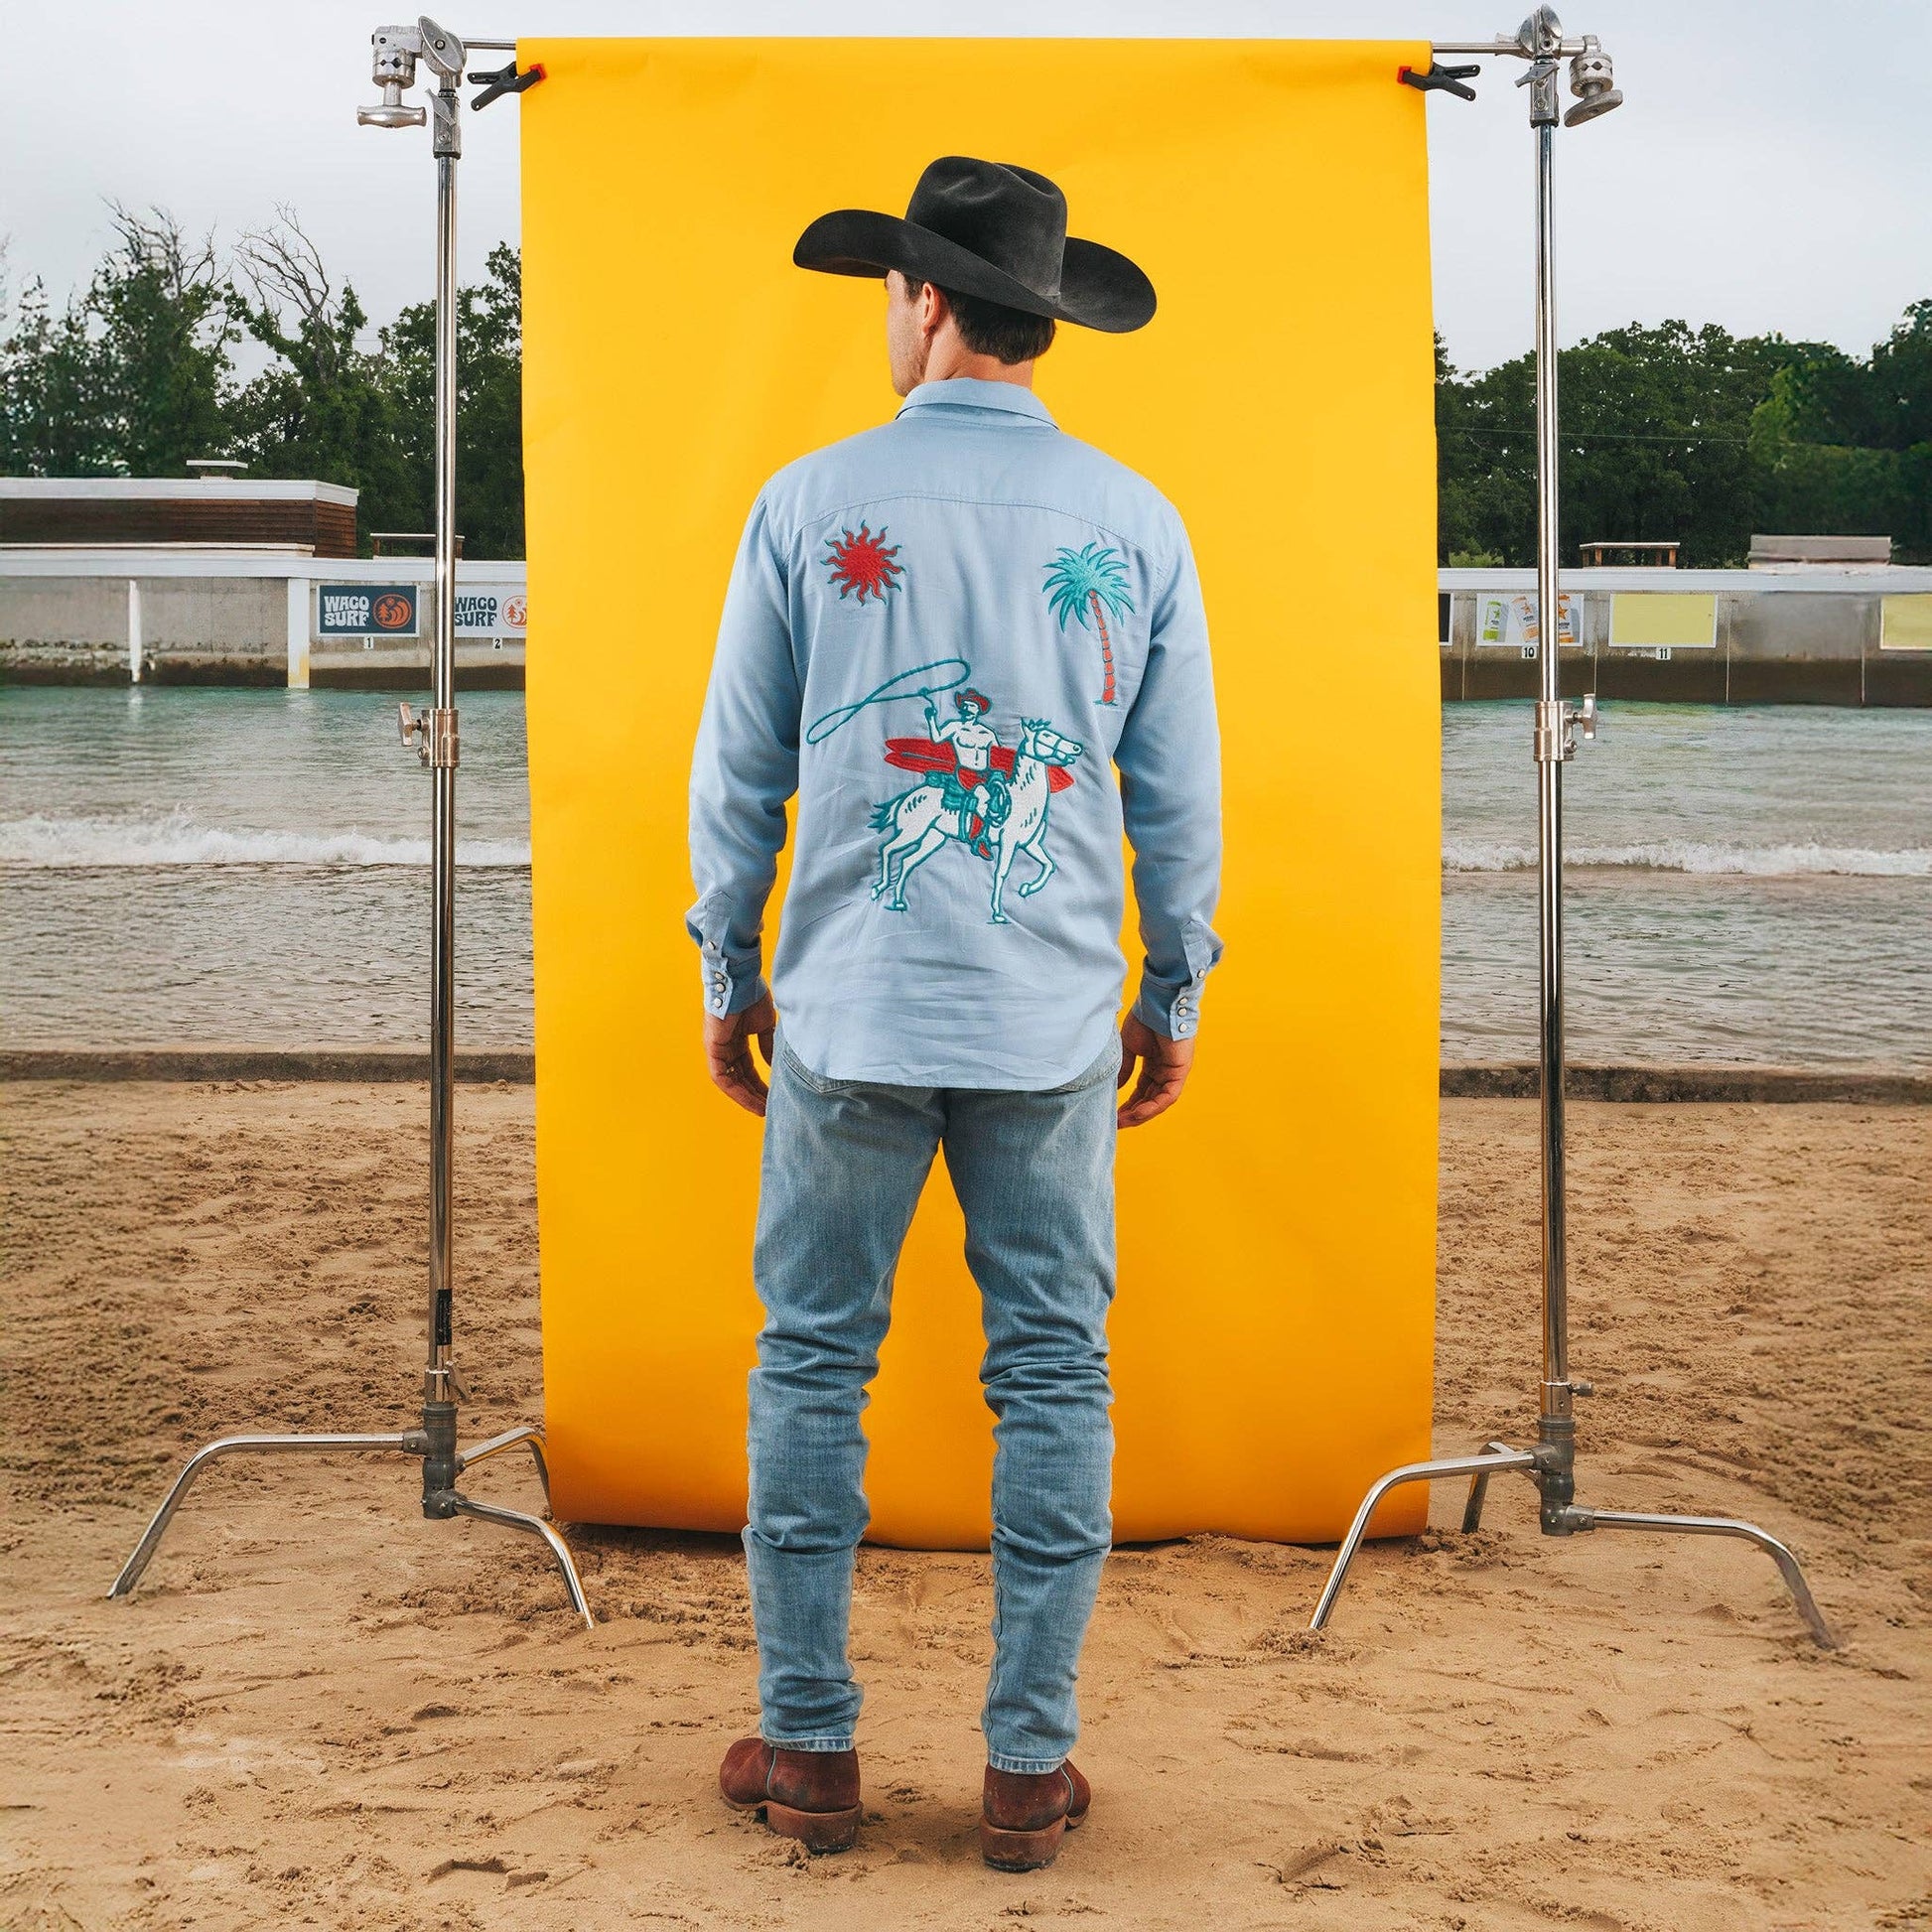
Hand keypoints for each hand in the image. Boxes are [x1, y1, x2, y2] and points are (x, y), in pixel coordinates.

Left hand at [704, 992, 776, 1116]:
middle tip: (770, 1108)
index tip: (773, 1096)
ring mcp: (717, 1048)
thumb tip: (775, 1066)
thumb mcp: (765, 1026)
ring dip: (747, 1097)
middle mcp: (725, 1046)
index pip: (747, 1068)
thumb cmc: (752, 996)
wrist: (741, 980)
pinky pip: (721, 1077)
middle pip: (740, 1077)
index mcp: (737, 1039)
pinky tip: (751, 1100)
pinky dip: (736, 1091)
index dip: (759, 1084)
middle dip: (755, 1094)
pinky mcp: (712, 1048)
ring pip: (730, 1081)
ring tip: (763, 1110)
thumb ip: (768, 1046)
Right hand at [1117, 1011, 1194, 1127]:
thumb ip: (1123, 1069)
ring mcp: (1173, 1072)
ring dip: (1141, 1114)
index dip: (1127, 1103)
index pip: (1141, 1090)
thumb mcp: (1128, 1048)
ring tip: (1122, 1122)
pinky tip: (1137, 1114)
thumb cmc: (1143, 1019)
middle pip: (1149, 1098)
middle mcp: (1165, 1070)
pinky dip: (1152, 1107)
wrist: (1157, 1004)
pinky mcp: (1180, 1072)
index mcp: (1153, 1063)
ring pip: (1158, 1101)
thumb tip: (1114, 1088)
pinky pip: (1167, 1096)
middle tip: (1115, 1123)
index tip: (1112, 1113)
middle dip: (1132, 1112)